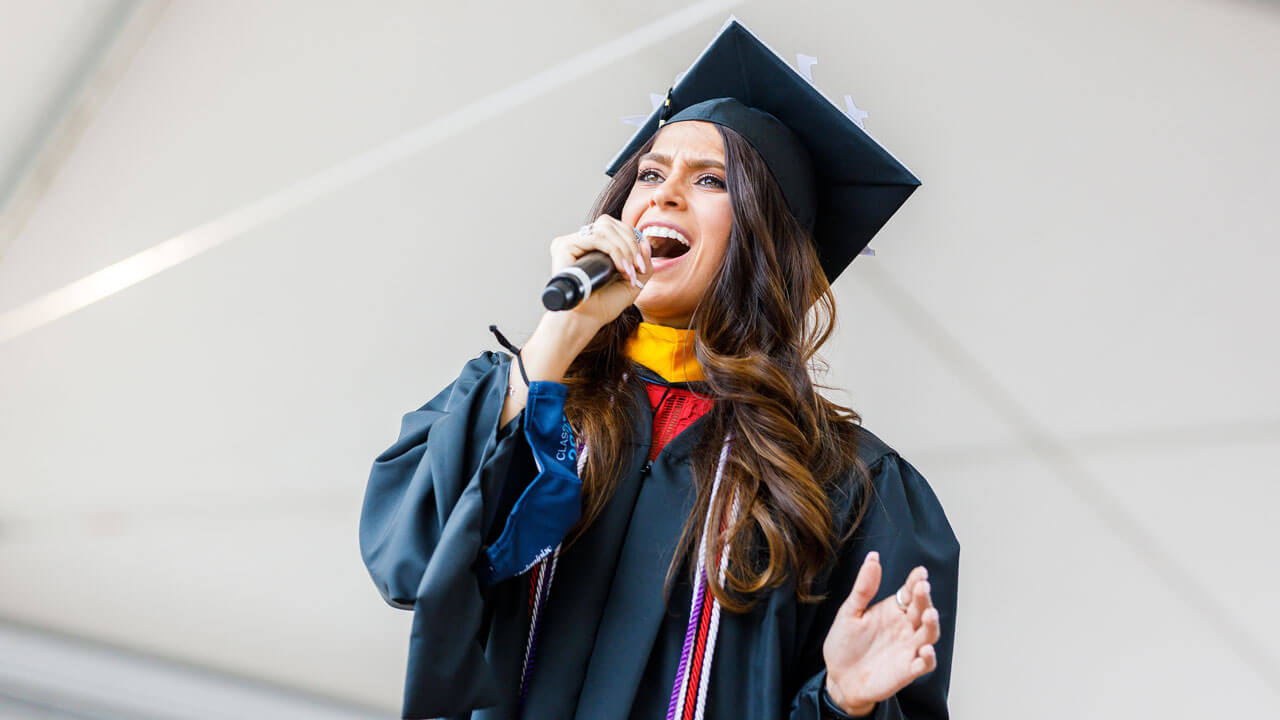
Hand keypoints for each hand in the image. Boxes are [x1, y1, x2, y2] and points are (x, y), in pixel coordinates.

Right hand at [548, 214, 651, 328]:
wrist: (586, 320)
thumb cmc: (604, 306)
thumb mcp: (633, 284)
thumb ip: (643, 263)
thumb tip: (644, 242)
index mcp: (596, 246)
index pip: (616, 228)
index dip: (633, 241)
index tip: (641, 266)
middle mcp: (583, 241)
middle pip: (612, 224)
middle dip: (631, 244)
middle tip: (637, 268)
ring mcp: (573, 242)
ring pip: (605, 228)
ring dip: (624, 249)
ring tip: (628, 271)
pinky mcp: (564, 246)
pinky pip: (596, 237)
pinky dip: (614, 251)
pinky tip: (619, 268)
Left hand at [821, 551, 940, 714]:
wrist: (838, 678)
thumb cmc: (844, 644)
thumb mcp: (849, 612)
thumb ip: (863, 587)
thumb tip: (873, 557)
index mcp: (892, 610)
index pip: (909, 592)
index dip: (916, 582)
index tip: (920, 572)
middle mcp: (904, 628)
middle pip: (922, 610)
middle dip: (924, 599)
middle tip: (922, 587)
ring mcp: (908, 649)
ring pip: (928, 634)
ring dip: (932, 625)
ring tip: (929, 614)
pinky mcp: (908, 671)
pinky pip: (924, 664)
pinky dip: (928, 657)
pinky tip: (925, 649)